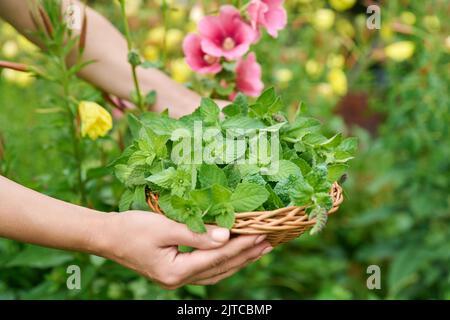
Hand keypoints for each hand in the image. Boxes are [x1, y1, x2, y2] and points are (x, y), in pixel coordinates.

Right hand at [96, 211, 271, 288]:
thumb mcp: (164, 227)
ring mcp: (176, 278)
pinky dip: (223, 261)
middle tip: (269, 243)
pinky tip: (233, 253)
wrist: (107, 236)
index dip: (241, 245)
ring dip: (239, 260)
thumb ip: (196, 234)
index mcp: (176, 271)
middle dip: (247, 255)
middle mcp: (178, 280)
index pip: (218, 257)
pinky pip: (206, 269)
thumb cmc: (132, 228)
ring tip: (259, 249)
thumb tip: (226, 236)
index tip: (262, 233)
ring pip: (216, 271)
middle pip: (221, 268)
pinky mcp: (174, 271)